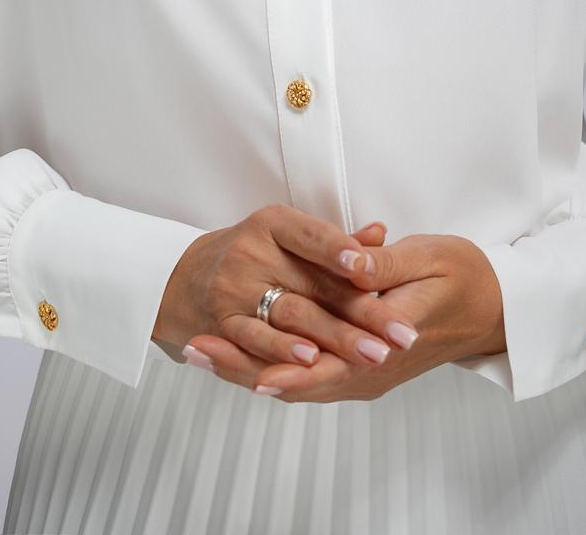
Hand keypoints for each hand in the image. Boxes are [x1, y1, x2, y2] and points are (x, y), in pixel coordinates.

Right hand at [153, 206, 420, 378]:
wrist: (185, 278)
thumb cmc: (253, 256)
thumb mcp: (289, 237)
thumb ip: (336, 242)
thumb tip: (380, 234)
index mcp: (273, 224)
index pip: (312, 235)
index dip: (340, 250)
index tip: (370, 267)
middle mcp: (252, 252)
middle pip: (315, 284)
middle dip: (363, 312)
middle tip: (401, 332)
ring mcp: (234, 288)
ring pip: (292, 314)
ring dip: (335, 337)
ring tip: (372, 352)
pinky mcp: (221, 323)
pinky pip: (256, 339)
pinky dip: (283, 350)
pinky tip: (312, 360)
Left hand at [187, 231, 505, 403]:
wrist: (493, 307)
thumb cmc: (463, 277)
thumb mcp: (427, 259)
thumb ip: (383, 265)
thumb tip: (350, 261)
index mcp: (384, 343)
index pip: (319, 363)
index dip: (269, 357)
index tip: (228, 343)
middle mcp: (371, 369)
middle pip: (297, 379)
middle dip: (242, 365)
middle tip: (195, 348)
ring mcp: (366, 372)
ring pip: (298, 381)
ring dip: (249, 366)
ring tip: (202, 350)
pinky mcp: (362, 365)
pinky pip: (311, 373)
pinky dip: (274, 365)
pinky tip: (242, 353)